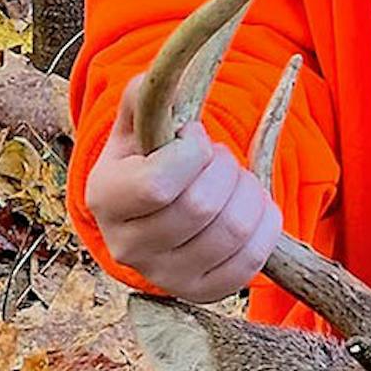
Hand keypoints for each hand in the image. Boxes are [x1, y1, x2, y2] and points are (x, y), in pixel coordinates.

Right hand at [85, 73, 282, 301]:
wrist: (151, 217)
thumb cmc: (146, 162)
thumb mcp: (137, 129)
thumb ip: (145, 99)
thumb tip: (158, 77)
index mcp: (105, 200)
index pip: (159, 185)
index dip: (191, 153)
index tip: (193, 139)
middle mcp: (128, 248)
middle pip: (201, 207)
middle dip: (224, 169)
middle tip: (219, 159)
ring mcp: (166, 278)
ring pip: (232, 231)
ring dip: (248, 193)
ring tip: (235, 181)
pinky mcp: (203, 293)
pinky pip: (252, 260)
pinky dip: (265, 224)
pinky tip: (252, 207)